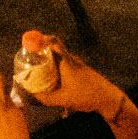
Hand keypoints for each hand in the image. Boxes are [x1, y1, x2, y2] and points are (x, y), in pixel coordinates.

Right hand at [11, 33, 126, 118]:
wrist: (108, 99)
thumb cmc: (87, 95)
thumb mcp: (64, 99)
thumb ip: (47, 98)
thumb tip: (33, 95)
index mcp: (66, 61)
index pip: (53, 42)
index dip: (41, 39)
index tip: (29, 43)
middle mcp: (71, 59)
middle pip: (53, 50)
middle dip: (41, 53)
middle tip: (29, 60)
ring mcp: (77, 65)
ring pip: (59, 58)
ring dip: (49, 62)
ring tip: (37, 72)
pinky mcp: (80, 72)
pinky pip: (64, 65)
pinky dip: (56, 69)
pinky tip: (52, 81)